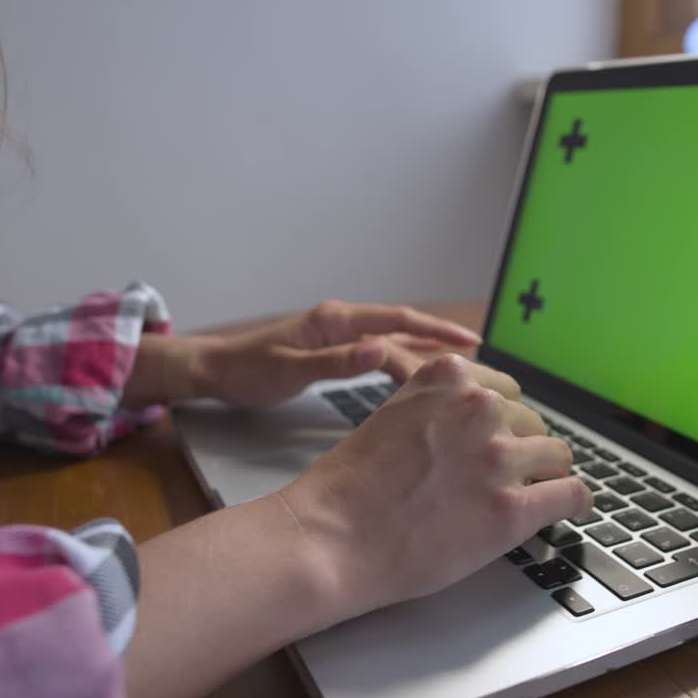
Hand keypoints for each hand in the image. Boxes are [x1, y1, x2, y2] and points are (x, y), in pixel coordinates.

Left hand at [193, 300, 480, 406]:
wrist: (217, 371)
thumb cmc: (249, 371)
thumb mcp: (291, 371)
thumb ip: (337, 362)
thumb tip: (381, 351)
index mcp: (336, 320)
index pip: (398, 321)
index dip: (436, 332)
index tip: (470, 345)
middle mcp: (343, 322)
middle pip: (403, 328)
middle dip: (442, 343)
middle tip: (480, 364)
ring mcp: (339, 334)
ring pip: (394, 340)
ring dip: (426, 353)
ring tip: (460, 372)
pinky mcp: (334, 349)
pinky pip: (379, 352)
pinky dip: (403, 362)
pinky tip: (419, 377)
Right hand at [277, 354, 590, 615]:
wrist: (330, 537)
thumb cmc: (348, 487)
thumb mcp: (393, 415)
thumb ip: (438, 410)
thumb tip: (478, 424)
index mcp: (448, 378)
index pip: (504, 390)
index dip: (499, 423)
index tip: (495, 441)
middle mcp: (478, 408)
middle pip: (532, 423)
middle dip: (519, 450)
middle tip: (495, 480)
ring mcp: (498, 458)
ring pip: (558, 457)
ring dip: (543, 477)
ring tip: (522, 499)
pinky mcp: (511, 509)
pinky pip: (572, 494)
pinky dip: (572, 503)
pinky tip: (564, 510)